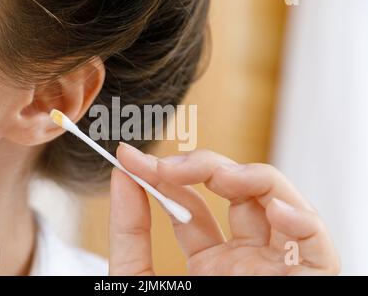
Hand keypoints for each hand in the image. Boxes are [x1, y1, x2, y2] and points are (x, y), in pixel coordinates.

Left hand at [108, 143, 339, 275]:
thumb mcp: (138, 281)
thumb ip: (130, 231)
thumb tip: (122, 174)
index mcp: (210, 264)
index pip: (194, 207)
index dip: (166, 178)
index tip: (131, 159)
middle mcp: (247, 261)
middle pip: (239, 194)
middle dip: (207, 168)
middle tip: (169, 166)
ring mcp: (277, 269)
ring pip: (281, 204)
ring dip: (255, 179)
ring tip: (221, 176)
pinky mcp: (308, 283)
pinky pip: (319, 245)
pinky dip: (302, 219)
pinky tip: (276, 210)